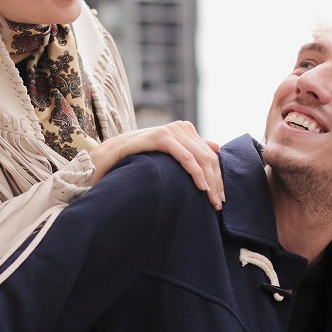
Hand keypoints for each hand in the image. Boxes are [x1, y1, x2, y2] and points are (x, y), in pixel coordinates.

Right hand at [88, 120, 223, 209]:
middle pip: (208, 158)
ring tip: (211, 200)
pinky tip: (201, 187)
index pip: (210, 156)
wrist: (110, 155)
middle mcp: (181, 127)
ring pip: (201, 159)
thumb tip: (217, 147)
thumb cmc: (138, 158)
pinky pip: (186, 157)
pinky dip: (196, 173)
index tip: (220, 198)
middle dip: (216, 182)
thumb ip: (191, 149)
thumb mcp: (169, 154)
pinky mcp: (162, 136)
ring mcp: (171, 130)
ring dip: (209, 182)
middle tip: (218, 204)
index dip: (218, 177)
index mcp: (185, 129)